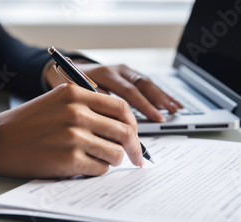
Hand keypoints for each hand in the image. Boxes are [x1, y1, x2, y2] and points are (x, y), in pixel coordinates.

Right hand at [0, 84, 143, 178]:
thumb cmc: (27, 124)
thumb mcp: (57, 101)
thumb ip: (88, 107)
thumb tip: (122, 126)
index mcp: (76, 94)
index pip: (121, 107)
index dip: (133, 124)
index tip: (135, 137)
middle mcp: (77, 112)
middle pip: (124, 131)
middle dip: (134, 149)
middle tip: (135, 159)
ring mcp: (73, 135)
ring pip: (115, 153)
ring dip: (112, 160)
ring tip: (98, 160)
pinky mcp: (69, 158)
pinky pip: (100, 169)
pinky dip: (96, 171)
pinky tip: (83, 167)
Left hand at [46, 62, 182, 122]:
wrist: (65, 70)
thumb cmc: (70, 90)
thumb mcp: (75, 97)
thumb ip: (92, 109)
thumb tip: (110, 132)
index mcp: (103, 75)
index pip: (125, 92)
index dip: (140, 107)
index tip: (149, 122)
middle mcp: (116, 70)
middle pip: (139, 85)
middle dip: (152, 103)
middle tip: (162, 118)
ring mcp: (124, 71)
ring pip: (146, 83)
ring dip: (161, 97)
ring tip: (174, 109)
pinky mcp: (129, 75)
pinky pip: (147, 85)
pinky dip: (159, 95)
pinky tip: (171, 104)